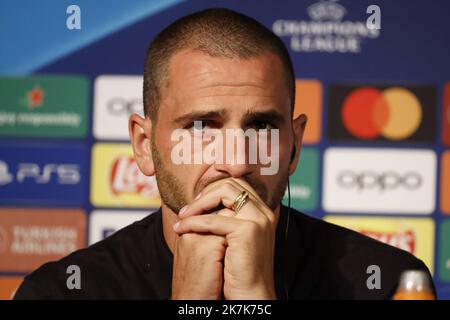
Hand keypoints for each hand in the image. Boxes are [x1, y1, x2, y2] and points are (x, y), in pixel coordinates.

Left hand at [174, 178, 277, 299]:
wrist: (251, 294)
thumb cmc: (239, 269)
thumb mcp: (233, 237)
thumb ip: (226, 217)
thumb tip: (204, 199)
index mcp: (262, 211)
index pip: (236, 185)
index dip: (212, 189)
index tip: (196, 203)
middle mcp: (264, 211)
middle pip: (230, 184)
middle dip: (204, 194)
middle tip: (187, 209)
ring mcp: (259, 219)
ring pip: (223, 193)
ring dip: (198, 204)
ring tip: (183, 216)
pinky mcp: (248, 230)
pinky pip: (213, 220)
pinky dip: (193, 222)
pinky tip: (182, 228)